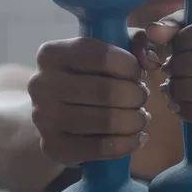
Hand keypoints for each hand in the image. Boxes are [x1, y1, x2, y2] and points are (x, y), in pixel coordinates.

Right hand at [28, 36, 154, 165]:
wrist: (55, 114)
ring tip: (141, 117)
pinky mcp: (52, 146)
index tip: (139, 73)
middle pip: (106, 91)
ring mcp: (43, 117)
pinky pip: (100, 148)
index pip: (101, 56)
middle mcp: (40, 84)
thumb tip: (151, 60)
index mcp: (51, 53)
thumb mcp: (110, 50)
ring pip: (106, 121)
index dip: (130, 66)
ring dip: (135, 120)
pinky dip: (126, 144)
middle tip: (143, 98)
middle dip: (136, 96)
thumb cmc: (90, 76)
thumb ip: (136, 43)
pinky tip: (135, 138)